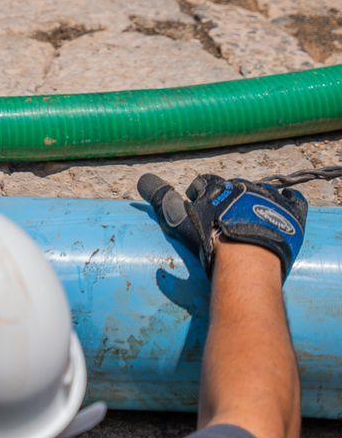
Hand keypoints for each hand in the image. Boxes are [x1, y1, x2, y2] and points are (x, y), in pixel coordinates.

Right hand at [139, 173, 307, 277]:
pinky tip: (284, 210)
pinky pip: (295, 199)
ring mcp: (269, 196)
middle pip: (233, 188)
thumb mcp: (181, 221)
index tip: (200, 209)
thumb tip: (141, 179)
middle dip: (229, 201)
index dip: (200, 195)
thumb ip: (161, 200)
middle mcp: (242, 184)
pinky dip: (290, 202)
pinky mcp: (292, 210)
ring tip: (253, 223)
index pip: (204, 183)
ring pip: (261, 193)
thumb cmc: (213, 241)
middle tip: (226, 220)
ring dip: (257, 204)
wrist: (249, 258)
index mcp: (216, 185)